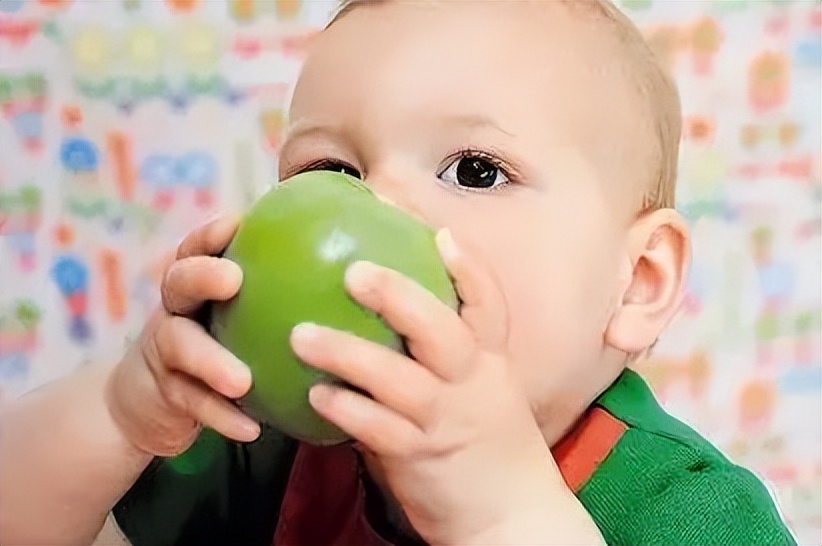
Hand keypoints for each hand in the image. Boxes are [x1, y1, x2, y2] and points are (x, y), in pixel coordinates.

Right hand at [106, 215, 259, 456]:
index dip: (212, 233)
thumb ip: (275, 295)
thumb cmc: (215, 348)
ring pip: (179, 346)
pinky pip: (190, 404)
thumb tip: (347, 271)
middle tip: (234, 279)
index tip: (238, 222)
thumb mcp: (237, 318)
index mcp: (197, 286)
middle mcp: (176, 310)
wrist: (148, 407)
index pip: (198, 248)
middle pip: (178, 281)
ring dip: (211, 361)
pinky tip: (252, 429)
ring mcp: (163, 352)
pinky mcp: (162, 394)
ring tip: (242, 380)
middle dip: (203, 275)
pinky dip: (221, 415)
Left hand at [290, 229, 600, 544]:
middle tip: (353, 270)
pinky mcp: (423, 456)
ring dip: (347, 352)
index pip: (488, 305)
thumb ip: (442, 366)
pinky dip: (348, 410)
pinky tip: (315, 395)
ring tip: (301, 335)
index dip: (467, 266)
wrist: (514, 520)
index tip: (439, 233)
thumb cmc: (487, 454)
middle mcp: (473, 383)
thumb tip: (383, 333)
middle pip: (440, 327)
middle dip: (397, 295)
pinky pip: (380, 429)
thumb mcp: (481, 398)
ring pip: (398, 377)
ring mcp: (448, 418)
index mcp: (488, 364)